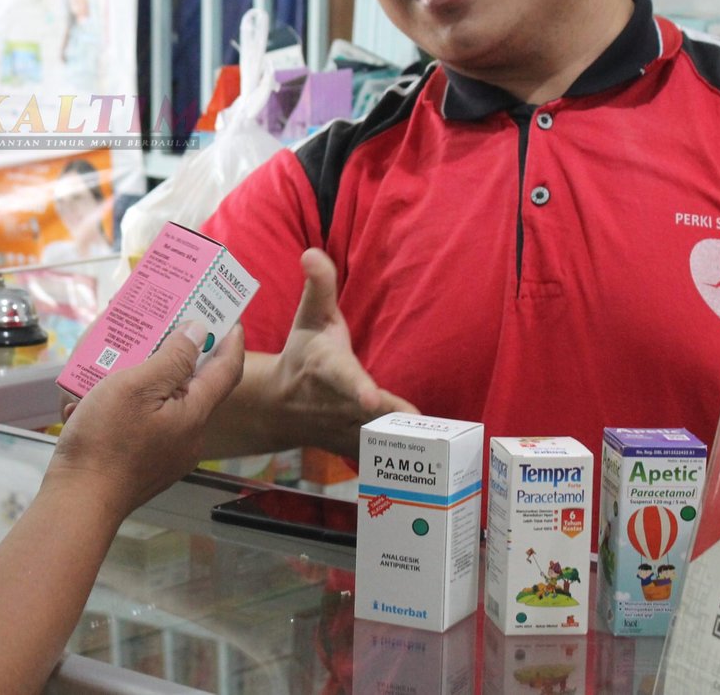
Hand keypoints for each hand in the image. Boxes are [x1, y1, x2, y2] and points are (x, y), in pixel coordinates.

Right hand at [49, 323, 243, 520]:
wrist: (80, 501)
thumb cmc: (106, 443)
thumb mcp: (136, 387)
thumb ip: (172, 358)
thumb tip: (198, 332)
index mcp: (194, 415)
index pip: (227, 371)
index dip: (231, 341)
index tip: (229, 318)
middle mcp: (187, 436)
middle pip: (193, 385)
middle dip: (179, 355)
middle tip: (164, 327)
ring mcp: (166, 453)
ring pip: (165, 403)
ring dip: (148, 378)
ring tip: (123, 359)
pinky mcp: (144, 463)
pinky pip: (145, 423)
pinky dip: (129, 404)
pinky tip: (100, 398)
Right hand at [277, 248, 416, 455]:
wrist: (279, 405)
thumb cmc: (302, 353)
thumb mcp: (309, 317)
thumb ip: (319, 285)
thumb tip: (312, 252)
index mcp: (325, 367)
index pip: (342, 376)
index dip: (357, 388)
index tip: (371, 399)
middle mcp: (334, 402)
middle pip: (368, 415)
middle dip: (391, 422)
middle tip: (423, 426)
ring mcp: (343, 429)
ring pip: (377, 440)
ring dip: (403, 445)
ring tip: (441, 449)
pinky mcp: (352, 447)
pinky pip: (379, 460)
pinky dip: (400, 465)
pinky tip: (432, 468)